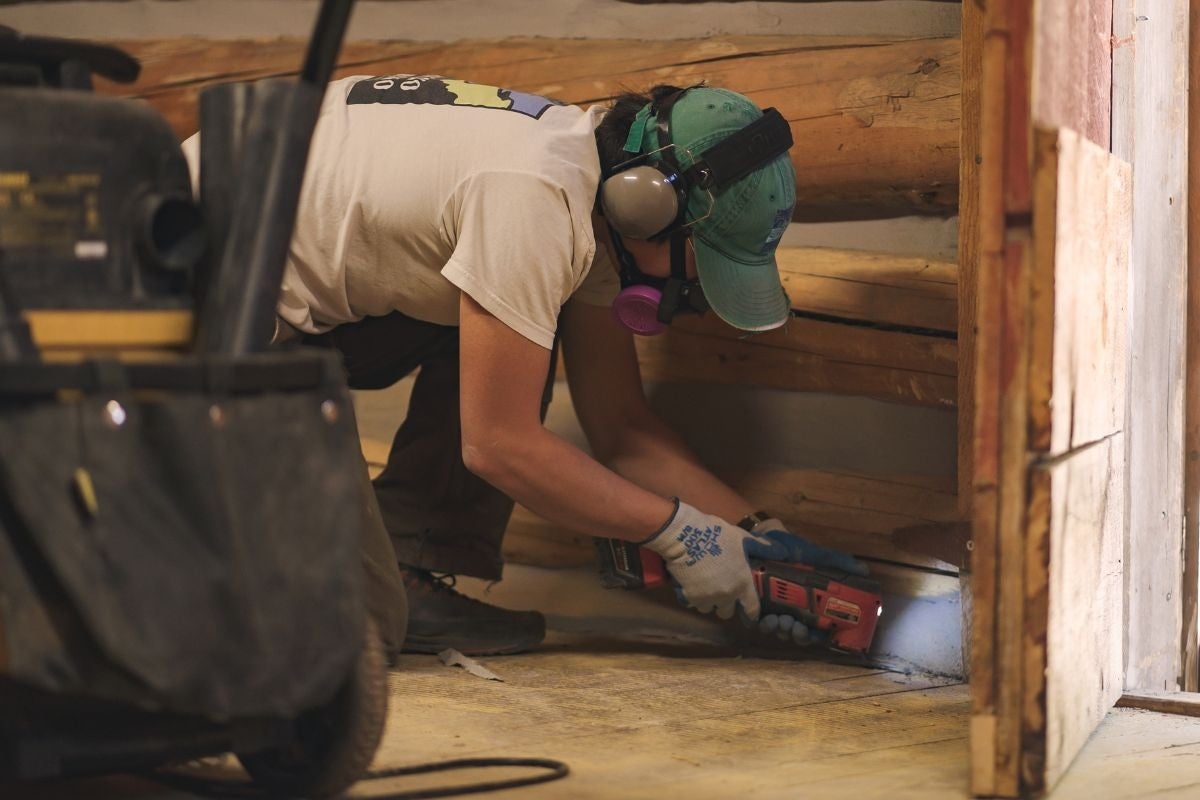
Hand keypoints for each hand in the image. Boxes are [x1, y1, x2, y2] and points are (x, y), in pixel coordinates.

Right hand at [641, 500, 786, 619]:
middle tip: (723, 593)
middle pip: (727, 613)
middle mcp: (727, 594)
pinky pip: (695, 604)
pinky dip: (695, 598)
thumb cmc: (717, 535)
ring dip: (709, 602)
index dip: (752, 612)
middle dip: (726, 606)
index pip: (752, 608)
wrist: (686, 537)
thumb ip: (762, 547)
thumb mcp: (742, 538)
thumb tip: (783, 552)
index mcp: (742, 582)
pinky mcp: (691, 596)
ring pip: (710, 609)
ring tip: (706, 588)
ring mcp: (708, 597)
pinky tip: (692, 585)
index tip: (750, 614)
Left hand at [742, 517, 868, 645]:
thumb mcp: (814, 554)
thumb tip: (864, 570)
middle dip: (799, 636)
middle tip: (798, 627)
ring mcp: (771, 608)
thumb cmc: (787, 547)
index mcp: (807, 599)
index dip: (821, 635)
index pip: (817, 626)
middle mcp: (790, 607)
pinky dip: (765, 626)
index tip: (822, 634)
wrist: (758, 537)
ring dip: (784, 631)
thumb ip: (837, 562)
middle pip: (798, 633)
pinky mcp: (752, 606)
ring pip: (780, 631)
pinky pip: (760, 624)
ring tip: (783, 621)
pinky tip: (768, 619)